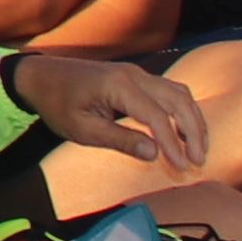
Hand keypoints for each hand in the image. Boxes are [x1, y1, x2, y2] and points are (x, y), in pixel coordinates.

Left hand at [6, 49, 210, 174]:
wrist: (42, 76)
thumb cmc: (58, 104)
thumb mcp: (82, 129)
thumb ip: (119, 140)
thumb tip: (154, 153)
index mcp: (119, 86)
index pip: (158, 116)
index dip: (173, 143)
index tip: (182, 167)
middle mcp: (134, 75)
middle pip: (178, 100)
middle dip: (194, 131)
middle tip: (199, 161)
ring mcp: (137, 73)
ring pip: (179, 93)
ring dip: (193, 120)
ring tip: (198, 150)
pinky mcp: (137, 78)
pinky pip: (170, 91)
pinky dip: (183, 111)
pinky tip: (185, 133)